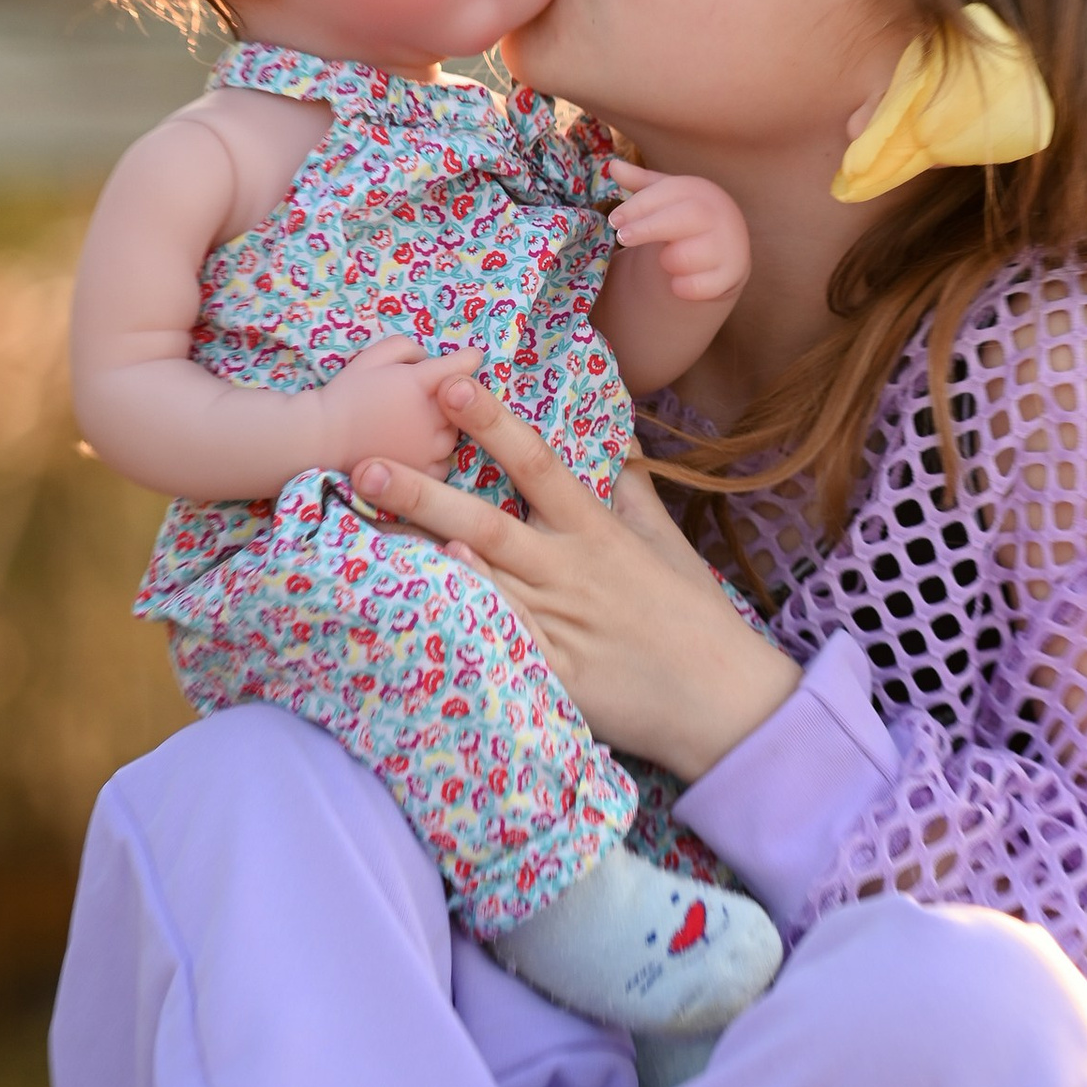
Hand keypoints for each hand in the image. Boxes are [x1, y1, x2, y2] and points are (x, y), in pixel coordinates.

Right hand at [314, 336, 461, 478]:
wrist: (321, 439)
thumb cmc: (346, 394)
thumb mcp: (373, 357)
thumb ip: (407, 348)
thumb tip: (429, 359)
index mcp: (422, 383)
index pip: (465, 365)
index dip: (468, 359)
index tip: (469, 359)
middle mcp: (433, 415)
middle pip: (464, 402)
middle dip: (452, 397)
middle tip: (427, 397)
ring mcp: (430, 447)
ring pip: (456, 433)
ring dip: (446, 426)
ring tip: (418, 425)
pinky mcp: (422, 474)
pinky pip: (445, 463)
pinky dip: (435, 456)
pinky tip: (417, 450)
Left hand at [352, 377, 799, 781]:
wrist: (722, 700)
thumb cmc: (693, 616)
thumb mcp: (666, 543)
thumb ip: (633, 493)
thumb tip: (614, 448)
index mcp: (594, 531)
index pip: (537, 464)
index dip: (492, 423)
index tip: (453, 386)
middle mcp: (568, 570)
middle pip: (484, 522)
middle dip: (422, 492)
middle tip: (364, 464)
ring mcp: (558, 624)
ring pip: (480, 581)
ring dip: (421, 554)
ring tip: (365, 530)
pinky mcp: (554, 675)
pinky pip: (502, 644)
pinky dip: (469, 620)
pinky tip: (430, 600)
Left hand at [604, 159, 751, 310]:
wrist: (726, 247)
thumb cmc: (685, 216)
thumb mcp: (665, 196)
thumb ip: (640, 182)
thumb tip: (614, 166)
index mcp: (701, 191)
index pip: (669, 193)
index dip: (638, 206)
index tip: (615, 219)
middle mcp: (719, 214)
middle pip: (682, 218)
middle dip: (648, 228)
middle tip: (622, 237)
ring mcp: (728, 245)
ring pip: (685, 257)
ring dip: (668, 261)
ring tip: (670, 258)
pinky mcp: (732, 274)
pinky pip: (696, 287)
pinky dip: (681, 287)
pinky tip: (680, 280)